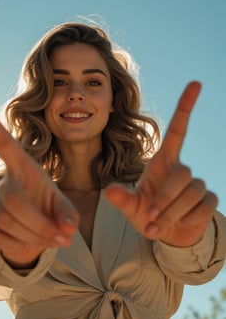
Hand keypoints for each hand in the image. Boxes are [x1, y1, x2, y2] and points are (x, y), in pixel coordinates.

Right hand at [0, 93, 78, 266]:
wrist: (38, 232)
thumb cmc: (54, 211)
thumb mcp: (67, 210)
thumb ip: (69, 216)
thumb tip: (67, 230)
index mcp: (24, 167)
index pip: (2, 140)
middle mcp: (5, 179)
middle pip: (12, 199)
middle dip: (38, 223)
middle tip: (61, 237)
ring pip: (7, 220)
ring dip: (34, 236)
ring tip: (51, 238)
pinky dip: (20, 245)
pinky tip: (30, 242)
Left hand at [105, 82, 217, 246]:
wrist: (166, 235)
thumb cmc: (147, 215)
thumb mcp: (130, 207)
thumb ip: (120, 199)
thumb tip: (110, 191)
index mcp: (163, 163)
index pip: (178, 130)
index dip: (185, 106)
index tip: (195, 82)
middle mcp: (181, 170)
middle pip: (182, 174)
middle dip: (165, 198)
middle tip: (149, 218)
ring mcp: (198, 185)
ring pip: (192, 192)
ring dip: (172, 212)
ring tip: (156, 226)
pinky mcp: (208, 201)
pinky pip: (203, 207)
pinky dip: (187, 220)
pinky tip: (177, 227)